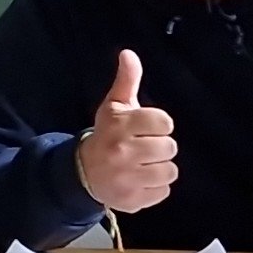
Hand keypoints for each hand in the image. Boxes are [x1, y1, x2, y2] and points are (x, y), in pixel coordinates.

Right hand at [77, 51, 178, 215]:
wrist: (83, 173)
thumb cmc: (106, 134)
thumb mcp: (114, 106)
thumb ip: (126, 80)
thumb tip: (128, 53)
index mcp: (120, 125)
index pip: (165, 122)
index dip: (159, 125)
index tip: (146, 128)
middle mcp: (122, 151)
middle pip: (169, 147)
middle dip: (159, 147)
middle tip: (144, 148)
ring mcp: (127, 178)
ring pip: (169, 171)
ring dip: (160, 168)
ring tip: (144, 164)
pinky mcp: (132, 199)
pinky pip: (163, 191)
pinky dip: (155, 187)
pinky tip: (141, 180)